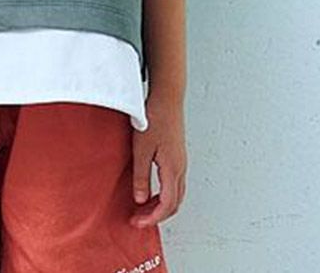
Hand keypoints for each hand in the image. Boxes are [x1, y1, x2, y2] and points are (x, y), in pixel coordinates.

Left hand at [129, 95, 186, 226]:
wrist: (167, 98)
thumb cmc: (155, 118)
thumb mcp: (141, 149)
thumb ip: (141, 176)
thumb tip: (140, 199)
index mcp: (173, 169)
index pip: (166, 205)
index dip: (152, 218)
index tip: (138, 222)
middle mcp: (181, 168)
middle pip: (174, 203)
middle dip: (157, 215)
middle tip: (139, 218)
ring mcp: (181, 161)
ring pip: (176, 194)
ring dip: (161, 205)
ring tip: (142, 207)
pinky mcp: (178, 155)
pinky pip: (174, 183)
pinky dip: (164, 193)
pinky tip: (151, 188)